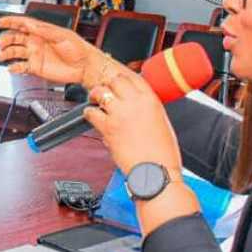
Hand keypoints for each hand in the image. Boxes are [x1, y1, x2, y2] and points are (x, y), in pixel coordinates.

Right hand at [0, 16, 101, 84]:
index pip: (23, 24)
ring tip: (2, 55)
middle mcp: (36, 42)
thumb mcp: (64, 35)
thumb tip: (32, 24)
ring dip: (6, 53)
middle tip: (2, 42)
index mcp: (42, 31)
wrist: (85, 67)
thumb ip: (46, 31)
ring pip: (15, 52)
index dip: (11, 22)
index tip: (0, 21)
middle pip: (15, 37)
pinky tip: (12, 67)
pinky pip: (21, 66)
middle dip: (5, 38)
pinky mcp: (35, 68)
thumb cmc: (78, 49)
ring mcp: (35, 55)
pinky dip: (14, 67)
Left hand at [86, 74, 199, 235]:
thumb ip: (146, 109)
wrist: (156, 173)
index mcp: (151, 100)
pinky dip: (89, 113)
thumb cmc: (162, 154)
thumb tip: (132, 106)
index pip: (133, 78)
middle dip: (109, 85)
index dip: (122, 80)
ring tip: (94, 100)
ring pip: (100, 92)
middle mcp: (135, 103)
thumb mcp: (161, 123)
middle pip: (115, 80)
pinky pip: (91, 112)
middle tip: (105, 92)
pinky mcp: (108, 127)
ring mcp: (120, 114)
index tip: (118, 85)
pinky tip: (91, 116)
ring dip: (95, 95)